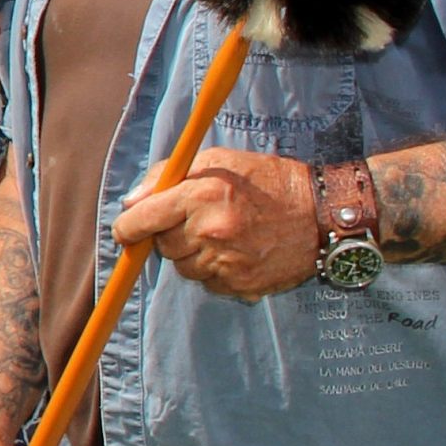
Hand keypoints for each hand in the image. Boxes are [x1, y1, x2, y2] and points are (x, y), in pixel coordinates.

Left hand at [110, 148, 318, 301]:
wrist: (321, 214)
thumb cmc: (267, 181)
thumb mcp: (218, 160)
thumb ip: (167, 176)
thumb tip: (131, 201)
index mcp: (202, 196)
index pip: (143, 219)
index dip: (127, 227)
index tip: (124, 230)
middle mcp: (211, 231)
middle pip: (162, 245)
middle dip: (171, 234)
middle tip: (198, 221)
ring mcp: (227, 262)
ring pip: (183, 267)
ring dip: (193, 254)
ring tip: (224, 235)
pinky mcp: (241, 285)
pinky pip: (208, 283)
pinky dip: (214, 271)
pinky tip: (238, 252)